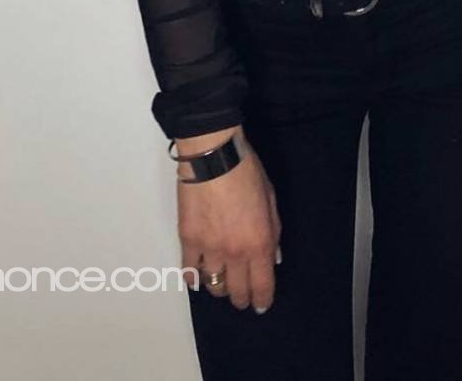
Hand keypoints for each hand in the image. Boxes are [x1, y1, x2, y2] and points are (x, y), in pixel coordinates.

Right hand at [176, 128, 281, 312]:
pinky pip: (190, 270)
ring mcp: (209, 249)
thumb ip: (273, 232)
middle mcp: (235, 253)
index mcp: (260, 243)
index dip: (262, 300)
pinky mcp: (188, 240)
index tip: (260, 305)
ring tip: (221, 282)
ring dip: (219, 287)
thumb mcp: (271, 200)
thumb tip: (273, 257)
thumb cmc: (246, 172)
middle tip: (241, 297)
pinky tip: (198, 276)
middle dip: (241, 299)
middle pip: (236, 292)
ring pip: (213, 285)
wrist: (214, 155)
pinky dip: (194, 277)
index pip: (262, 286)